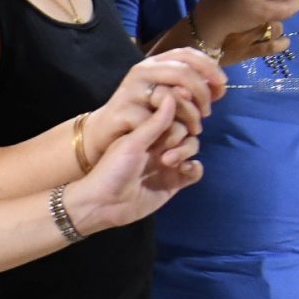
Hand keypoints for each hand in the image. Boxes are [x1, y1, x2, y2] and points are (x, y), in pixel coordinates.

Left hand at [58, 90, 203, 234]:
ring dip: (186, 151)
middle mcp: (159, 144)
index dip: (179, 114)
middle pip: (186, 130)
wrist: (104, 204)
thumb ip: (155, 122)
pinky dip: (195, 169)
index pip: (173, 114)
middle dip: (181, 136)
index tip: (181, 115)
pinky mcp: (174, 183)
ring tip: (168, 162)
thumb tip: (172, 95)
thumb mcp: (133, 142)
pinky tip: (185, 170)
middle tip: (165, 147)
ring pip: (191, 148)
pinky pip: (194, 172)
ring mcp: (168, 164)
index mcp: (147, 131)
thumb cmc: (112, 169)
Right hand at [85, 49, 224, 164]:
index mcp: (154, 62)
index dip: (209, 67)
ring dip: (190, 115)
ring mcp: (131, 90)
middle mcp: (142, 71)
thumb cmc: (143, 113)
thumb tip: (219, 86)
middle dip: (202, 93)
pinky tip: (175, 138)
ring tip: (195, 129)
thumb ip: (191, 88)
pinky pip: (157, 121)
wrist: (106, 132)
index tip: (223, 85)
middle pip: (182, 72)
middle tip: (208, 112)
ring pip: (171, 97)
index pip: (187, 54)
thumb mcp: (167, 96)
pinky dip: (171, 131)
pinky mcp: (124, 112)